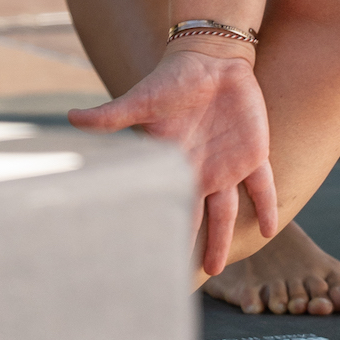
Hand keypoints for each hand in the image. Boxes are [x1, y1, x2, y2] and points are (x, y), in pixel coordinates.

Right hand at [69, 47, 279, 275]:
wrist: (211, 59)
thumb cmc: (172, 79)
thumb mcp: (142, 99)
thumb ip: (111, 115)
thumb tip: (70, 118)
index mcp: (174, 164)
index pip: (168, 204)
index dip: (162, 230)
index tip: (152, 261)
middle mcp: (201, 172)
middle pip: (197, 219)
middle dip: (191, 248)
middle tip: (183, 279)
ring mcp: (228, 165)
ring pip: (227, 212)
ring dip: (224, 239)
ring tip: (216, 269)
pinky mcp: (254, 152)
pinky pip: (262, 185)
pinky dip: (267, 206)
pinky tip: (269, 230)